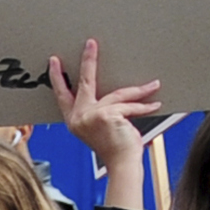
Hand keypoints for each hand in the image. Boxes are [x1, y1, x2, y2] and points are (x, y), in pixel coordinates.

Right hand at [49, 38, 159, 179]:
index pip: (63, 94)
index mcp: (74, 119)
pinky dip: (144, 106)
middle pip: (85, 82)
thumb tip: (115, 93)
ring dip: (139, 90)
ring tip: (153, 86)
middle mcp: (78, 117)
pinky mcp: (106, 115)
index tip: (54, 61)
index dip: (58, 77)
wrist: (121, 165)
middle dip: (89, 60)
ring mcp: (91, 115)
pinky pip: (128, 105)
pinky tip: (155, 104)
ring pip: (117, 95)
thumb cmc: (113, 149)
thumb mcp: (101, 128)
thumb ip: (100, 111)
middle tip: (90, 44)